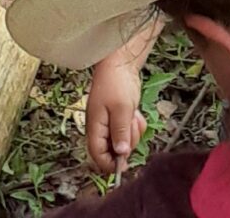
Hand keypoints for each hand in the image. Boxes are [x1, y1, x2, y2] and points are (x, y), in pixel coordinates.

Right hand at [86, 53, 148, 174]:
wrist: (120, 64)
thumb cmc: (116, 83)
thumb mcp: (121, 109)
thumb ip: (120, 132)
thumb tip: (121, 154)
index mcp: (95, 126)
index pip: (97, 154)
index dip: (109, 164)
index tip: (124, 166)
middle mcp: (100, 128)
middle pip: (112, 150)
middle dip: (126, 143)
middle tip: (131, 127)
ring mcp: (110, 123)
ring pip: (123, 141)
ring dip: (132, 133)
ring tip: (133, 117)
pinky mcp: (120, 118)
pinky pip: (129, 131)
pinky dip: (135, 125)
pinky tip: (135, 113)